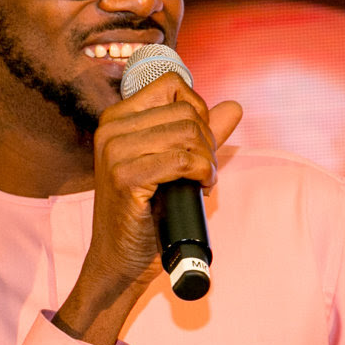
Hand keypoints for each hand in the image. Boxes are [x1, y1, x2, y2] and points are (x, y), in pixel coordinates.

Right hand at [55, 75, 243, 344]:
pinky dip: (201, 173)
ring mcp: (114, 152)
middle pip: (186, 112)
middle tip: (201, 171)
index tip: (195, 144)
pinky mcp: (124, 177)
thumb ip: (202, 133)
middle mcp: (110, 129)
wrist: (121, 258)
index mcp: (117, 118)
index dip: (197, 112)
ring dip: (206, 161)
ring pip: (188, 134)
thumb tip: (234, 106)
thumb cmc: (148, 212)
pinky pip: (183, 160)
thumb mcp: (174, 165)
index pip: (172, 86)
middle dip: (206, 142)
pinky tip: (198, 188)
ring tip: (200, 181)